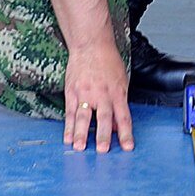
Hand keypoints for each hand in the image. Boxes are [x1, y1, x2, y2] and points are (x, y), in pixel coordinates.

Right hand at [63, 38, 134, 153]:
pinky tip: (67, 137)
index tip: (127, 147)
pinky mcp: (72, 92)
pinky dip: (68, 126)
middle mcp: (102, 94)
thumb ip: (119, 105)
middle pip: (103, 117)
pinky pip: (70, 112)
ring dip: (81, 133)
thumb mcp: (121, 82)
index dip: (125, 133)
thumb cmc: (108, 62)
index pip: (123, 117)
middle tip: (102, 150)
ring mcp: (85, 93)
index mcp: (117, 93)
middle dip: (103, 135)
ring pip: (83, 116)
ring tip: (79, 147)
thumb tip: (117, 127)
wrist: (91, 45)